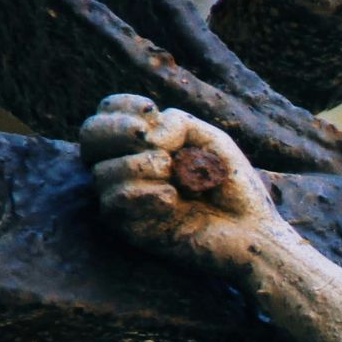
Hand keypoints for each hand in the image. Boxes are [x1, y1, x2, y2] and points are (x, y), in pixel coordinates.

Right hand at [79, 94, 290, 277]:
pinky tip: (172, 200)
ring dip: (141, 167)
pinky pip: (113, 202)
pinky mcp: (130, 228)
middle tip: (151, 142)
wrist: (253, 233)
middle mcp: (129, 168)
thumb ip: (177, 123)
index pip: (108, 113)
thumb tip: (146, 135)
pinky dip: (143, 194)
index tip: (152, 112)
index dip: (121, 107)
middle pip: (89, 136)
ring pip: (101, 171)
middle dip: (115, 131)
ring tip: (176, 178)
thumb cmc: (235, 188)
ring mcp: (127, 198)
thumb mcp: (210, 141)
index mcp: (146, 144)